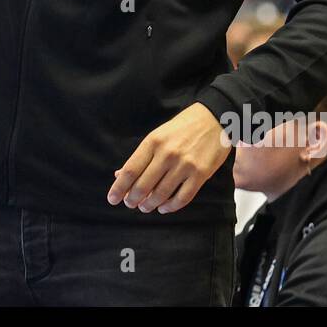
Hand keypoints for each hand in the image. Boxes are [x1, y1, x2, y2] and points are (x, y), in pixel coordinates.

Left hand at [108, 102, 230, 212]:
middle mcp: (167, 154)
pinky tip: (163, 208)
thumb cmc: (182, 128)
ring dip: (150, 204)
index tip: (112, 199)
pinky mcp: (200, 174)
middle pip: (143, 185)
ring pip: (161, 194)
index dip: (119, 188)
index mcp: (153, 142)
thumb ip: (141, 157)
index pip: (130, 170)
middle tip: (130, 204)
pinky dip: (170, 207)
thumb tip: (120, 176)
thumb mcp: (158, 136)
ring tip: (145, 207)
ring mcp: (185, 165)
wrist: (214, 118)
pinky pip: (182, 198)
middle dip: (133, 199)